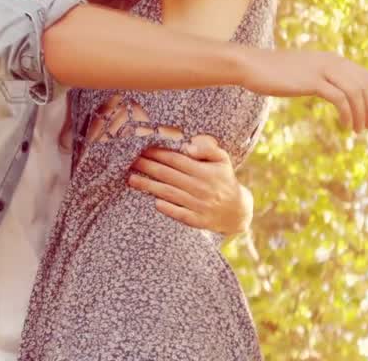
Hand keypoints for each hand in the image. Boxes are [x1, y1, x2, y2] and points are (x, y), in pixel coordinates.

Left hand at [127, 134, 251, 234]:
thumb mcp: (222, 160)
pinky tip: (154, 202)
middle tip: (129, 161)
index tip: (141, 148)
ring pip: (170, 194)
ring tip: (131, 179)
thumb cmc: (224, 179)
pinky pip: (180, 214)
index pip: (176, 160)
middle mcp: (201, 188)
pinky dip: (168, 208)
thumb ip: (208, 149)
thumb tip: (188, 147)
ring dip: (149, 186)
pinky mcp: (198, 221)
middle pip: (168, 175)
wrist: (237, 211)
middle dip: (147, 167)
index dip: (158, 154)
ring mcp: (199, 205)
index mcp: (205, 172)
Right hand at [240, 48, 367, 132]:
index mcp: (330, 58)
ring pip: (355, 92)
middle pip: (364, 84)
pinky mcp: (313, 82)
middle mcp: (330, 61)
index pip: (364, 74)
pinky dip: (348, 114)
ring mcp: (322, 71)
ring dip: (361, 114)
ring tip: (359, 129)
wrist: (251, 65)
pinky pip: (340, 99)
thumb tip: (327, 87)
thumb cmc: (271, 71)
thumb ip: (317, 75)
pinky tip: (346, 125)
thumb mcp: (300, 70)